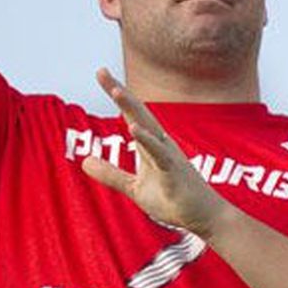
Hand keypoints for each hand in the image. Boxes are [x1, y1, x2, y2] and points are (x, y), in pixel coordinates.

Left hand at [82, 68, 229, 239]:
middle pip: (138, 112)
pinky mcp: (174, 173)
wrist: (203, 216)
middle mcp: (161, 144)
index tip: (101, 72)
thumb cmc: (172, 199)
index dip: (117, 94)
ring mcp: (169, 157)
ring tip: (115, 91)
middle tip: (101, 71)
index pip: (131, 114)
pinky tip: (135, 129)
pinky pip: (160, 155)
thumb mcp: (134, 188)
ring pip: (149, 127)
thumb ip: (110, 174)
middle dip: (120, 92)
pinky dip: (148, 141)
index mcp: (151, 144)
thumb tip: (84, 161)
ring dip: (132, 109)